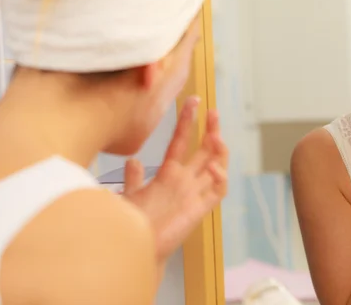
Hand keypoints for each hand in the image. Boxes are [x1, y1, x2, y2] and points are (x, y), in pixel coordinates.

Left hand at [122, 96, 227, 261]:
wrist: (137, 248)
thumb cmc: (134, 224)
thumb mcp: (131, 196)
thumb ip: (134, 178)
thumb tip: (133, 160)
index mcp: (169, 174)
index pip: (182, 142)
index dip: (188, 122)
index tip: (193, 102)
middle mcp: (185, 181)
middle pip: (204, 150)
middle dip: (211, 130)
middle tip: (214, 111)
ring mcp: (195, 194)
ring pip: (216, 166)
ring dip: (219, 150)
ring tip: (216, 136)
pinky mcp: (200, 209)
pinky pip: (218, 190)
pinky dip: (220, 177)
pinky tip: (213, 166)